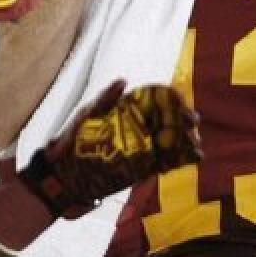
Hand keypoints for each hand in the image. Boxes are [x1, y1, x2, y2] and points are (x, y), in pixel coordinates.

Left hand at [20, 80, 201, 216]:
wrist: (60, 176)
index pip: (154, 105)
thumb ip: (104, 100)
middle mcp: (132, 132)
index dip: (172, 105)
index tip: (184, 106)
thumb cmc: (70, 140)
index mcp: (123, 114)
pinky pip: (158, 165)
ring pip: (165, 145)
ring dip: (182, 144)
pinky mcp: (135, 171)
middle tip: (193, 128)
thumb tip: (123, 80)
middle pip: (164, 125)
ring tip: (196, 145)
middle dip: (182, 125)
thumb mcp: (86, 116)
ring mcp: (135, 152)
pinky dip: (172, 163)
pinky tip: (184, 161)